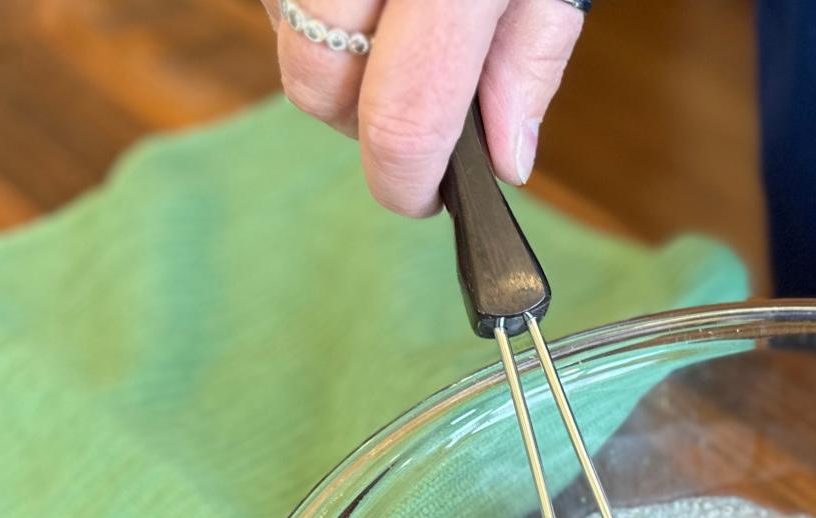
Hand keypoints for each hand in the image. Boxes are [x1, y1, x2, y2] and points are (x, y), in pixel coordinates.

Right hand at [264, 0, 583, 215]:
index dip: (408, 184)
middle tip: (420, 100)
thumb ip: (530, 59)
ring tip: (399, 21)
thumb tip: (507, 160)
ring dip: (336, 53)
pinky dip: (317, 6)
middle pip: (316, 87)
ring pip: (286, 36)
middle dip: (361, 118)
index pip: (401, 120)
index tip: (425, 200)